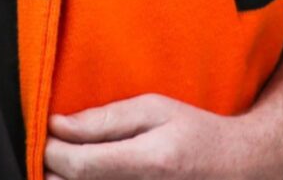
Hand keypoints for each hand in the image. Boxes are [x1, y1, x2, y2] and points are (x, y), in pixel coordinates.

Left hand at [44, 94, 277, 179]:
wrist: (234, 170)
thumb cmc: (194, 134)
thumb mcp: (155, 109)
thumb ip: (105, 118)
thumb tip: (57, 125)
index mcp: (148, 162)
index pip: (78, 165)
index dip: (52, 149)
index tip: (48, 133)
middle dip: (55, 168)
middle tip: (62, 147)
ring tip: (78, 161)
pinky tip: (93, 175)